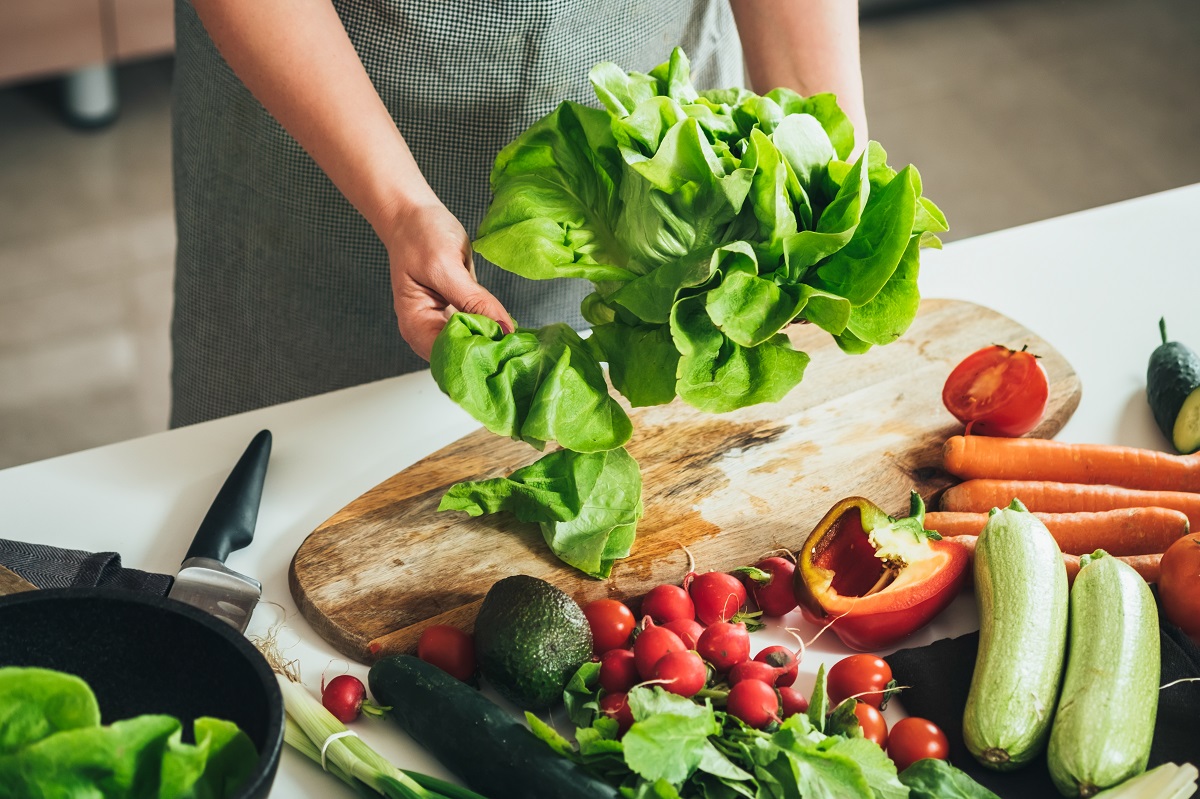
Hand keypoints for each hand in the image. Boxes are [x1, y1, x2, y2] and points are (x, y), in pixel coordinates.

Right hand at [380, 199, 512, 360]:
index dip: (478, 356)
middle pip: (462, 356)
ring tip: (521, 343)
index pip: (450, 356)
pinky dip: (494, 328)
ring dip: (495, 343)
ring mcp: (443, 323)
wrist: (413, 214)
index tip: (507, 348)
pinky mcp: (459, 312)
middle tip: (521, 348)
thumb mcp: (446, 267)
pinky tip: (511, 328)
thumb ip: (474, 301)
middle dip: (489, 353)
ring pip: (473, 345)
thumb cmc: (419, 236)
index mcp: (416, 326)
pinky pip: (479, 328)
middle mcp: (428, 331)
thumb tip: (505, 328)